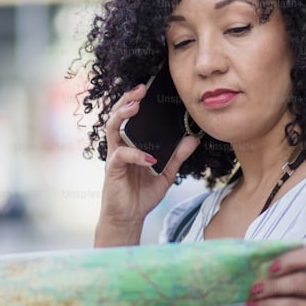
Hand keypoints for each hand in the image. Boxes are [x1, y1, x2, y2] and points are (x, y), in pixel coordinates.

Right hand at [98, 83, 200, 228]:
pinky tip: (149, 158)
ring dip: (123, 115)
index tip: (147, 87)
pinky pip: (121, 156)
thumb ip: (177, 156)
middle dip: (127, 99)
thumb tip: (193, 138)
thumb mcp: (166, 173)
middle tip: (141, 88)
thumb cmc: (142, 194)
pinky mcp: (112, 170)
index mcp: (130, 144)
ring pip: (112, 128)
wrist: (129, 218)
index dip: (135, 100)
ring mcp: (114, 157)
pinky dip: (136, 154)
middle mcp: (120, 146)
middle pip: (117, 115)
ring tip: (135, 106)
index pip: (129, 116)